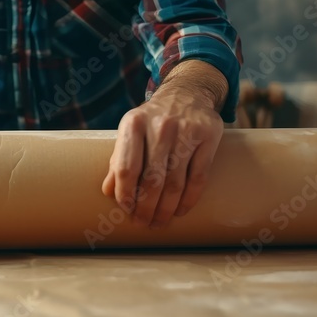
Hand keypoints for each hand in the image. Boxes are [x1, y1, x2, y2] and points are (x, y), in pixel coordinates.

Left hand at [102, 60, 225, 228]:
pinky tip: (181, 210)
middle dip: (146, 208)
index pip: (127, 167)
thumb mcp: (131, 131)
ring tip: (160, 222)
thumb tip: (108, 192)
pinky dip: (189, 199)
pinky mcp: (208, 136)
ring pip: (175, 182)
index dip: (126, 194)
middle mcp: (160, 126)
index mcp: (134, 124)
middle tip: (144, 223)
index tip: (126, 210)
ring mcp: (186, 131)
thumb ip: (120, 159)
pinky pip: (198, 177)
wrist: (188, 93)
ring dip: (166, 208)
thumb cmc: (153, 120)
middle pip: (152, 179)